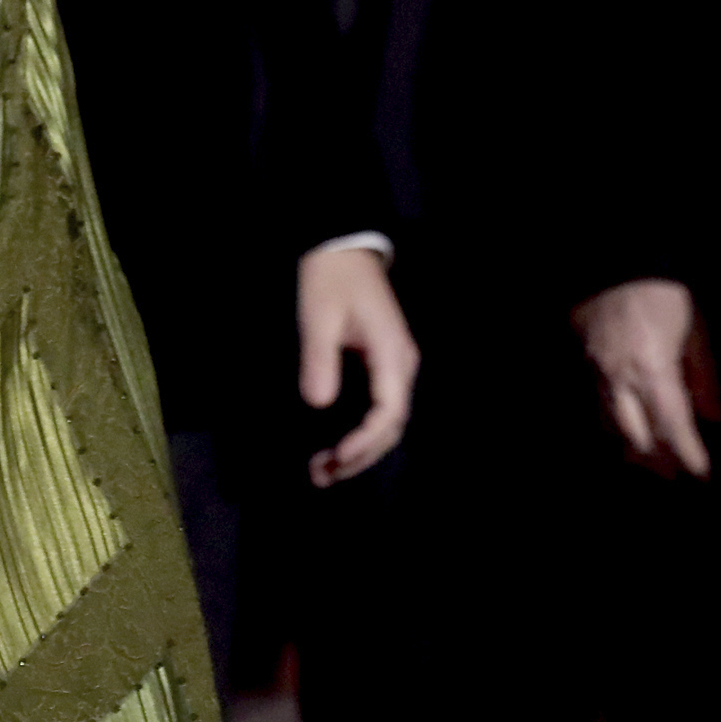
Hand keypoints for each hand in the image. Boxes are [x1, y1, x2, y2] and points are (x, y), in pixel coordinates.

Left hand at [299, 244, 418, 485]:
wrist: (343, 246)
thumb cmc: (330, 278)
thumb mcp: (318, 316)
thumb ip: (319, 360)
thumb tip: (318, 404)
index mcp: (393, 354)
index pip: (388, 413)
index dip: (364, 442)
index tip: (336, 458)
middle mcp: (402, 365)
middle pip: (391, 426)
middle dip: (360, 455)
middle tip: (322, 475)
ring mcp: (395, 365)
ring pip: (386, 421)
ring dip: (360, 449)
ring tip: (323, 472)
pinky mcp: (382, 364)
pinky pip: (378, 409)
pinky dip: (359, 432)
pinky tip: (334, 447)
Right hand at [573, 277, 719, 479]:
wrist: (616, 259)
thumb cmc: (663, 291)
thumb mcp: (696, 329)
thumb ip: (704, 376)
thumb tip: (713, 416)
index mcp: (653, 368)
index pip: (673, 425)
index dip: (689, 453)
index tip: (702, 472)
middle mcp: (621, 376)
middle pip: (637, 436)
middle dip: (658, 460)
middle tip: (676, 474)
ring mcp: (597, 370)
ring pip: (611, 425)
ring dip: (633, 446)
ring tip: (650, 461)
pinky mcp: (585, 362)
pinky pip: (598, 404)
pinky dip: (614, 423)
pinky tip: (626, 430)